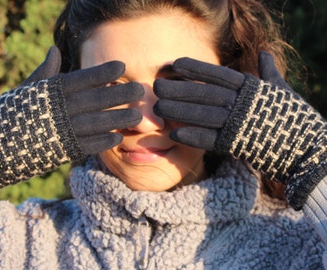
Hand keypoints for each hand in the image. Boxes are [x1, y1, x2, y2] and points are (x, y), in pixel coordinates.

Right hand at [24, 46, 143, 154]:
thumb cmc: (16, 112)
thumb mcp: (28, 89)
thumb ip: (45, 71)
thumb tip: (54, 50)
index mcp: (53, 91)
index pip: (83, 78)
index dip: (103, 71)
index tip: (122, 66)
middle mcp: (61, 108)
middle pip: (97, 99)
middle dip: (121, 94)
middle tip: (141, 90)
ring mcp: (64, 130)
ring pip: (98, 122)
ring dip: (119, 119)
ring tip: (138, 116)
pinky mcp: (64, 150)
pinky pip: (89, 145)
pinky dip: (104, 141)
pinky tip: (118, 137)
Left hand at [153, 54, 325, 208]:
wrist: (309, 150)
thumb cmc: (295, 118)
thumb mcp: (282, 90)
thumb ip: (269, 73)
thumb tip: (264, 54)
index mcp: (252, 87)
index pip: (218, 74)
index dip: (195, 69)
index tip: (174, 65)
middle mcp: (243, 102)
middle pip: (204, 93)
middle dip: (179, 90)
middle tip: (156, 87)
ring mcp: (240, 123)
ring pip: (203, 114)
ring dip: (179, 111)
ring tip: (158, 109)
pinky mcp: (239, 144)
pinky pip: (210, 139)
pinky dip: (192, 136)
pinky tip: (174, 134)